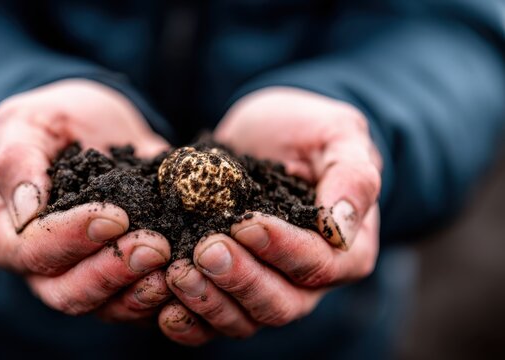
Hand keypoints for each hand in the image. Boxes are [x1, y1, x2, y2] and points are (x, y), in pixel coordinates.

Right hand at [0, 79, 172, 320]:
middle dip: (114, 271)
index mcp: (7, 236)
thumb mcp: (26, 123)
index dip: (74, 238)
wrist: (98, 128)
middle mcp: (42, 269)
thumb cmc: (53, 122)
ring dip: (141, 290)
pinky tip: (186, 273)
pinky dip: (164, 295)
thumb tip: (26, 209)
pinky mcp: (124, 278)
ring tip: (173, 263)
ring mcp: (85, 277)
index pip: (34, 251)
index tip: (115, 215)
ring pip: (107, 306)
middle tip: (154, 246)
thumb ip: (18, 160)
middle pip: (69, 293)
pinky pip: (140, 303)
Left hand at [157, 87, 381, 344]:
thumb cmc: (309, 131)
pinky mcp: (228, 288)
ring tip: (177, 272)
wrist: (264, 134)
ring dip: (209, 301)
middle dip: (240, 279)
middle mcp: (308, 281)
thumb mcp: (338, 134)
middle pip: (279, 303)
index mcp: (346, 251)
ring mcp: (265, 288)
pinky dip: (187, 320)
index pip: (317, 265)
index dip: (281, 248)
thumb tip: (340, 228)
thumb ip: (353, 174)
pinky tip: (163, 306)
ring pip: (243, 319)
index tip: (246, 223)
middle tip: (206, 250)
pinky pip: (210, 321)